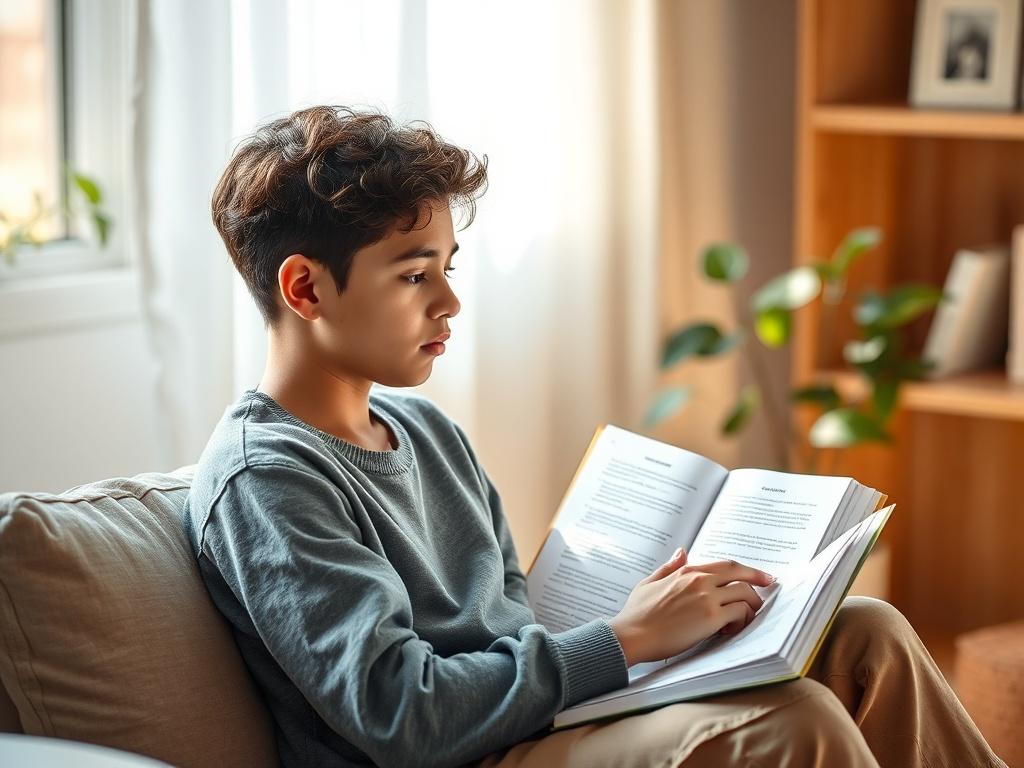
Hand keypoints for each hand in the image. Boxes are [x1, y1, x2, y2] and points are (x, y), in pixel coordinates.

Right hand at [607, 547, 773, 665]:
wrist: (631, 634)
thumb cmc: (637, 613)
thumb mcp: (650, 582)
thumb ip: (669, 567)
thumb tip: (682, 552)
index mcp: (687, 572)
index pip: (726, 565)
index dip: (747, 570)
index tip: (760, 575)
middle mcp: (700, 581)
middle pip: (740, 574)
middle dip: (759, 580)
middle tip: (769, 587)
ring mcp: (707, 598)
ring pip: (745, 595)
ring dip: (750, 607)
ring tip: (741, 619)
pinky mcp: (711, 618)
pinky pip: (740, 614)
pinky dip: (741, 622)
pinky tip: (729, 629)